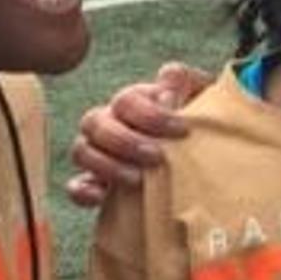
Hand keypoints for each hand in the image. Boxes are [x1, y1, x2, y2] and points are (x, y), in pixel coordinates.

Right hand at [62, 62, 207, 205]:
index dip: (150, 115)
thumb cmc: (200, 126)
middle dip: (126, 141)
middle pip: (95, 122)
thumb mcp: (201, 99)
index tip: (182, 130)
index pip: (125, 101)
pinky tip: (103, 197)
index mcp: (132, 102)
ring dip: (107, 165)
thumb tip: (169, 82)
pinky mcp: (95, 185)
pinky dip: (84, 191)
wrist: (204, 160)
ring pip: (82, 151)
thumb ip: (187, 83)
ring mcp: (98, 154)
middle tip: (157, 156)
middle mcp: (109, 123)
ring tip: (137, 179)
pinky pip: (76, 186)